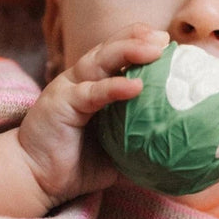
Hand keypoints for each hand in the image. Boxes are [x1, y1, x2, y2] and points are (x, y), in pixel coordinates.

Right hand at [0, 24, 168, 216]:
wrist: (37, 180)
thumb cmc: (76, 165)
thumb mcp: (118, 154)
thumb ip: (143, 148)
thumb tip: (181, 157)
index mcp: (94, 85)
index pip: (120, 56)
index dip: (143, 45)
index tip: (172, 46)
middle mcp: (82, 80)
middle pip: (111, 49)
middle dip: (139, 38)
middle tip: (166, 40)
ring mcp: (70, 88)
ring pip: (101, 60)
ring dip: (129, 50)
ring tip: (155, 49)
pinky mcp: (62, 102)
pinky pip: (92, 92)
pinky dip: (114, 87)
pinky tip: (136, 86)